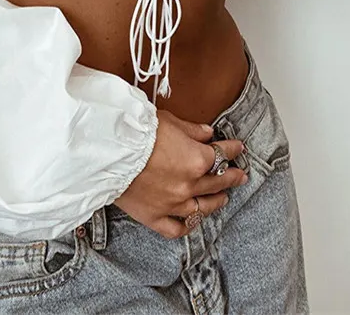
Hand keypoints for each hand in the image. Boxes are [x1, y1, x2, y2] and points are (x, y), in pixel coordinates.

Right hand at [112, 108, 247, 238]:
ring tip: (223, 198)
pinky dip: (187, 225)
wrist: (110, 151)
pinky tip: (194, 220)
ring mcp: (173, 204)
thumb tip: (207, 133)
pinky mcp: (155, 217)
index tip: (238, 147)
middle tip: (240, 175)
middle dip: (231, 176)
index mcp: (197, 159)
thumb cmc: (139, 132)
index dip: (232, 149)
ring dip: (216, 202)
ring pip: (203, 208)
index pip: (222, 154)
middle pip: (218, 182)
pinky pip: (177, 228)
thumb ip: (192, 130)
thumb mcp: (171, 122)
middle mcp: (189, 184)